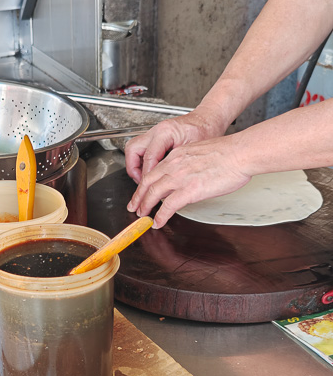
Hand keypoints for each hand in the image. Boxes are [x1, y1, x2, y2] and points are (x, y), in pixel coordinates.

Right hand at [125, 110, 225, 184]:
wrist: (209, 120)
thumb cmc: (206, 132)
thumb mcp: (193, 154)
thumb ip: (177, 169)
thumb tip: (166, 188)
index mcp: (165, 133)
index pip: (148, 158)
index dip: (147, 176)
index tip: (149, 189)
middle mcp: (157, 131)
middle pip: (132, 150)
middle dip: (133, 169)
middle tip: (141, 183)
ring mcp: (154, 133)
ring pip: (133, 149)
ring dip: (135, 165)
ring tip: (144, 179)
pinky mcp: (156, 137)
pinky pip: (141, 150)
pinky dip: (142, 162)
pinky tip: (151, 172)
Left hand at [127, 135, 250, 228]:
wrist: (241, 153)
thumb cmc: (229, 153)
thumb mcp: (201, 153)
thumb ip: (189, 164)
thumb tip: (187, 175)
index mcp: (178, 155)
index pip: (154, 170)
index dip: (144, 183)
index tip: (141, 191)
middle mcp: (175, 165)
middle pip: (148, 182)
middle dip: (138, 196)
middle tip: (134, 206)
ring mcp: (180, 177)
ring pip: (153, 193)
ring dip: (145, 206)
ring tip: (142, 216)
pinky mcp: (189, 190)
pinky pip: (168, 206)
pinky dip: (160, 216)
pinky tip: (158, 222)